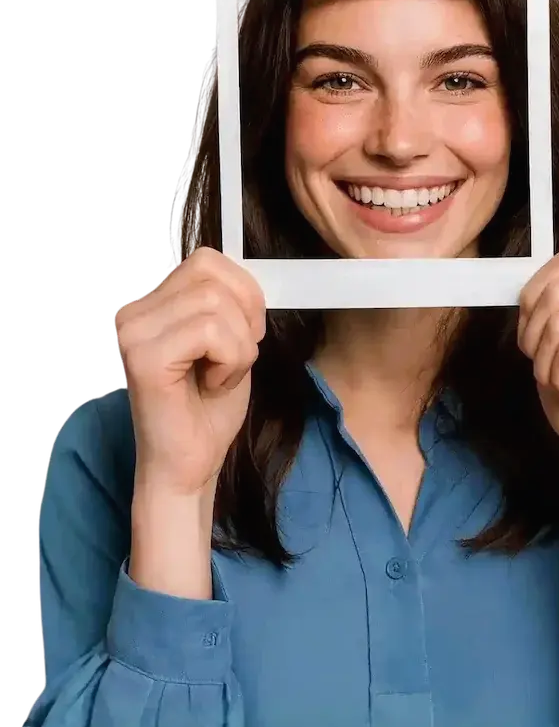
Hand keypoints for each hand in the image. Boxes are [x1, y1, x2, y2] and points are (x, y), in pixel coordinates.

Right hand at [114, 247, 265, 498]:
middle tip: (234, 358)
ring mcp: (133, 334)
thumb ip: (230, 304)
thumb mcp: (229, 342)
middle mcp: (133, 314)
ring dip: (238, 346)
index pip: (207, 260)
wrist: (190, 466)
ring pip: (217, 303)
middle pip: (212, 274)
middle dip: (245, 316)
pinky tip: (212, 386)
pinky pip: (212, 332)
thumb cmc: (208, 409)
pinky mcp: (144, 359)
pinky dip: (231, 362)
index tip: (245, 334)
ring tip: (219, 376)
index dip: (243, 292)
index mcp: (151, 305)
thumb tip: (256, 274)